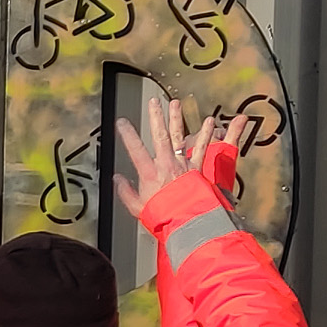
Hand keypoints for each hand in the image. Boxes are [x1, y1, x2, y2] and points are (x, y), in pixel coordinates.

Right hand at [114, 94, 223, 217]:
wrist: (188, 223)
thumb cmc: (163, 217)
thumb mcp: (137, 208)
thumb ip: (126, 192)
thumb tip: (117, 180)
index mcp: (149, 174)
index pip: (135, 149)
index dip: (127, 134)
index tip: (121, 122)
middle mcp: (166, 165)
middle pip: (159, 136)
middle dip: (156, 117)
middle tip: (153, 102)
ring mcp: (182, 165)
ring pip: (179, 137)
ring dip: (177, 119)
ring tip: (175, 103)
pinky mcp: (197, 169)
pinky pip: (202, 148)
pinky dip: (205, 135)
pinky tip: (209, 122)